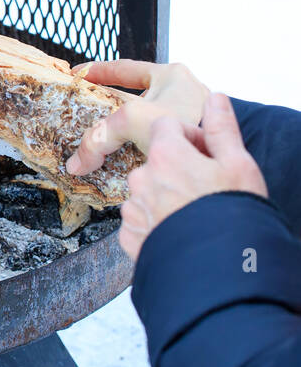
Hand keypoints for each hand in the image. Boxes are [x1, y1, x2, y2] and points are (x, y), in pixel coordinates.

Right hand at [65, 59, 209, 175]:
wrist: (221, 159)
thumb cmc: (186, 124)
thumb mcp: (132, 120)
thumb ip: (99, 137)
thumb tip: (77, 163)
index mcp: (171, 75)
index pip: (125, 68)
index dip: (98, 70)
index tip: (78, 74)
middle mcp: (181, 93)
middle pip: (134, 96)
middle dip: (111, 105)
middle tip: (88, 112)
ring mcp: (188, 116)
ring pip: (144, 120)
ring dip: (125, 131)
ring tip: (104, 142)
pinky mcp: (190, 140)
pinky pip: (155, 141)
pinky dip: (138, 149)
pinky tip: (125, 160)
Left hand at [118, 93, 268, 259]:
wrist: (221, 269)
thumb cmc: (234, 214)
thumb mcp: (238, 165)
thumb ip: (222, 128)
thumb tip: (215, 98)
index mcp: (165, 155)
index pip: (166, 126)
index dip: (188, 136)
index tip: (206, 154)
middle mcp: (141, 178)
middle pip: (155, 160)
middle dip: (176, 168)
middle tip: (204, 188)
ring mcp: (132, 208)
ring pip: (147, 191)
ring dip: (165, 196)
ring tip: (194, 213)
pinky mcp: (128, 236)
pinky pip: (140, 220)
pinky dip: (155, 222)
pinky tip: (179, 231)